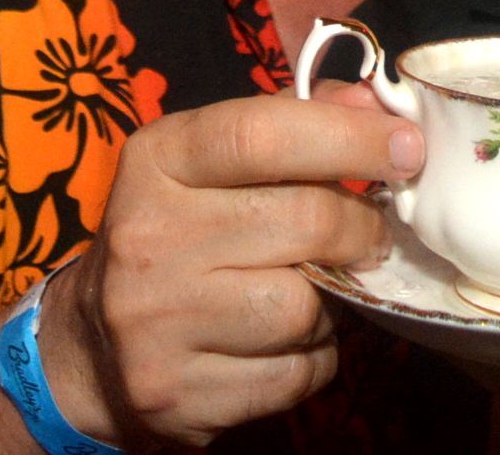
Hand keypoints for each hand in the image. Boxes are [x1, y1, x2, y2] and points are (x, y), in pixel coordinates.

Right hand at [40, 89, 427, 447]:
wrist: (91, 349)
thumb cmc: (177, 232)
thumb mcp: (213, 161)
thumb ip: (293, 122)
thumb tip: (376, 105)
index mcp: (156, 161)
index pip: (262, 135)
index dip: (348, 138)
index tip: (408, 150)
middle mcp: (148, 238)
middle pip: (303, 223)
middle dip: (360, 229)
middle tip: (371, 235)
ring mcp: (157, 325)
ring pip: (304, 308)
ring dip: (331, 302)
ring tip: (310, 290)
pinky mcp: (178, 396)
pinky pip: (295, 375)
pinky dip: (313, 358)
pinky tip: (285, 342)